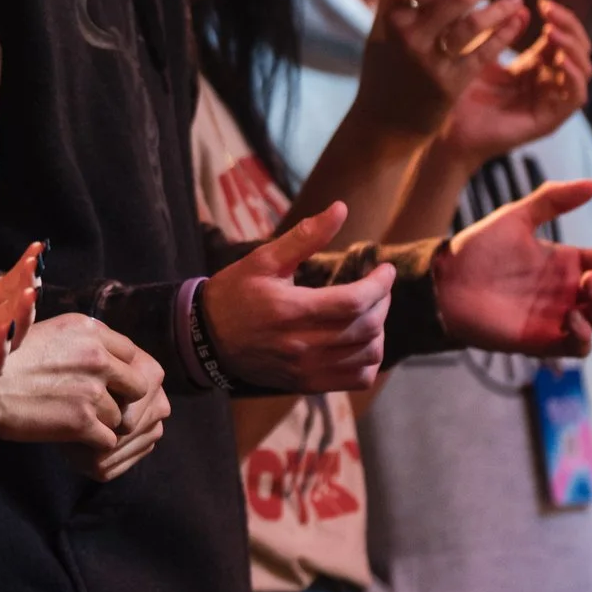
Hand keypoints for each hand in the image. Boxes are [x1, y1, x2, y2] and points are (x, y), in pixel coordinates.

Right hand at [0, 311, 167, 478]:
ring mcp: (92, 389)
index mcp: (88, 328)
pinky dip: (91, 446)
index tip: (109, 386)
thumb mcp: (45, 333)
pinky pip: (108, 441)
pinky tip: (69, 439)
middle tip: (100, 410)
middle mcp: (96, 355)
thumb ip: (81, 343)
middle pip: (140, 386)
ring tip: (72, 423)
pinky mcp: (82, 421)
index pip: (134, 354)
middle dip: (124, 400)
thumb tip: (105, 360)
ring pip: (122, 417)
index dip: (124, 374)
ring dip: (102, 424)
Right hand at [204, 203, 394, 391]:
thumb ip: (304, 237)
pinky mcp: (307, 383)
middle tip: (379, 288)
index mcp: (290, 309)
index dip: (379, 285)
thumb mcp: (263, 260)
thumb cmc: (235, 293)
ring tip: (370, 313)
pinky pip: (356, 379)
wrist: (206, 339)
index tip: (385, 270)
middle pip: (366, 328)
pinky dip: (369, 361)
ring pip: (367, 355)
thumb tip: (340, 209)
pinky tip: (361, 342)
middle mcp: (302, 344)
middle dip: (382, 303)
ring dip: (379, 331)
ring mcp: (306, 368)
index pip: (354, 301)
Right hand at [353, 0, 526, 137]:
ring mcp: (429, 61)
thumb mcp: (381, 36)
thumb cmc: (384, 76)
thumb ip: (395, 1)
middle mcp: (409, 37)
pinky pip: (484, 53)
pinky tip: (517, 24)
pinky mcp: (449, 84)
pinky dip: (504, 34)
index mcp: (391, 21)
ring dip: (500, 7)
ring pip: (473, 23)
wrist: (382, 125)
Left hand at [438, 180, 591, 355]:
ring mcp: (558, 317)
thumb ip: (551, 200)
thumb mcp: (515, 218)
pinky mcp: (542, 341)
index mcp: (566, 262)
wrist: (443, 281)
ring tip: (586, 283)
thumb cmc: (477, 250)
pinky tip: (573, 317)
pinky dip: (583, 336)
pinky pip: (578, 347)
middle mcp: (567, 291)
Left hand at [441, 0, 591, 162]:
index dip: (558, 18)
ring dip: (572, 47)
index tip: (541, 1)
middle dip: (568, 26)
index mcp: (533, 65)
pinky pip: (575, 96)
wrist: (446, 132)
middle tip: (550, 11)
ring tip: (553, 33)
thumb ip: (499, 34)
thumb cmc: (458, 94)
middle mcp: (547, 81)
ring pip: (582, 69)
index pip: (561, 36)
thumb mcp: (479, 56)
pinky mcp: (551, 120)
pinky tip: (559, 60)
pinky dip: (573, 76)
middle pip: (577, 48)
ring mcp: (551, 101)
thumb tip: (521, 6)